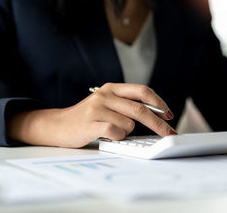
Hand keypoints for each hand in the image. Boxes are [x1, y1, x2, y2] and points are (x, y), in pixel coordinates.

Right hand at [8, 83, 175, 147]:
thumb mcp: (107, 105)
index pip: (142, 91)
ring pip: (129, 124)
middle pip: (140, 109)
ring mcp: (97, 108)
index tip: (169, 115)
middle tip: (169, 132)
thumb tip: (157, 115)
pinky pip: (116, 133)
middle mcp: (105, 95)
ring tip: (112, 132)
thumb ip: (127, 106)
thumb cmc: (87, 118)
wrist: (57, 126)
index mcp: (112, 88)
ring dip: (126, 133)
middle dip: (158, 123)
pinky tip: (106, 136)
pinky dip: (116, 138)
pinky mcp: (91, 122)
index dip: (159, 103)